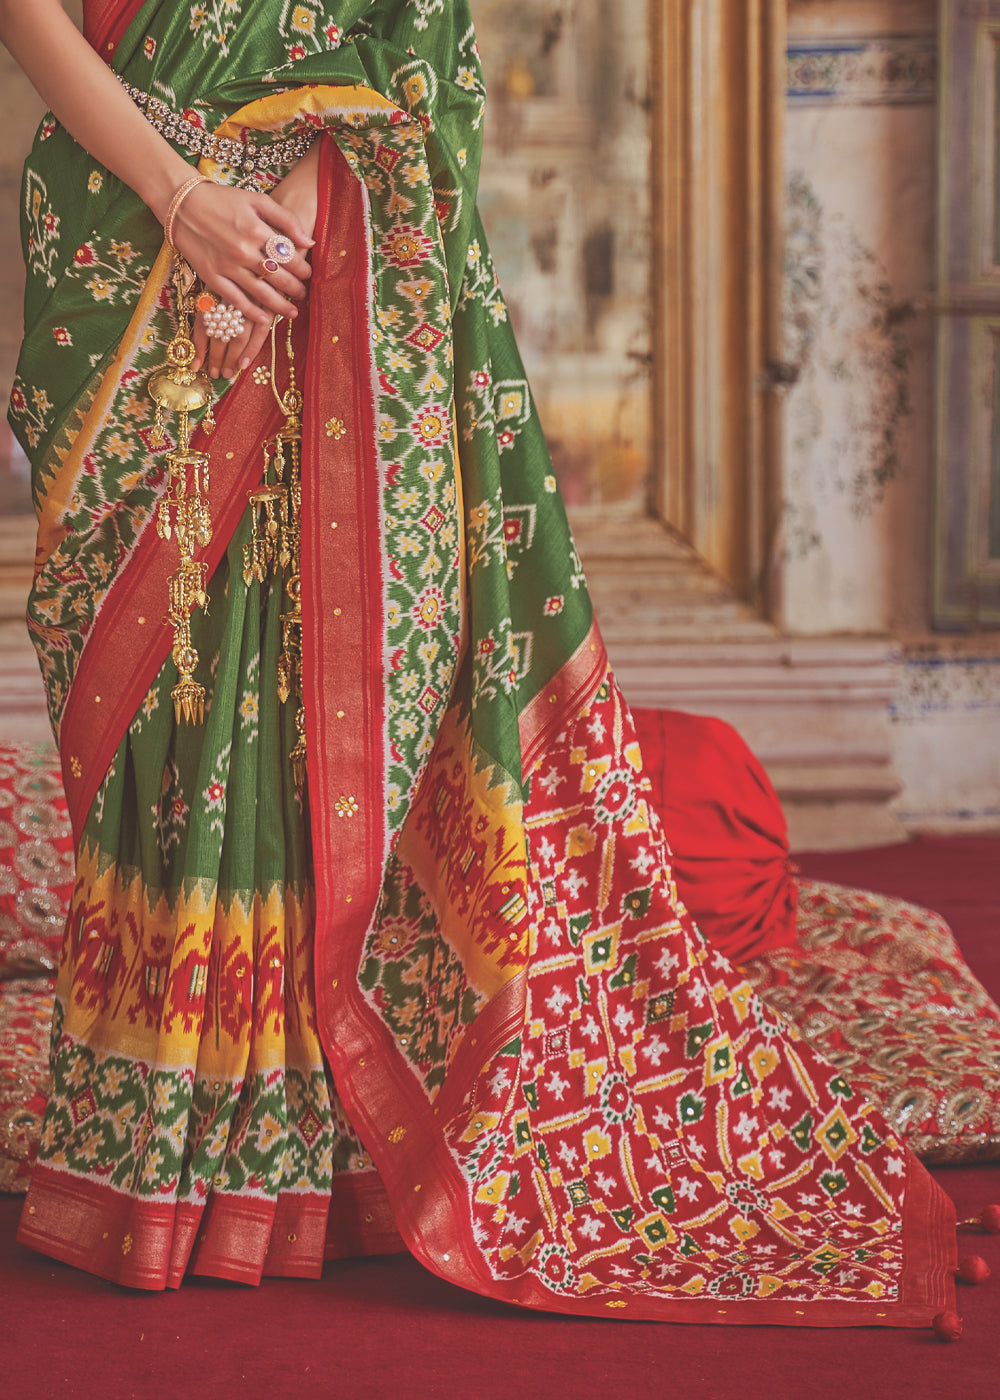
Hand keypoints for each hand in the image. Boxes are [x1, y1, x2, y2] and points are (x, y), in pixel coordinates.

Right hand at [190, 141, 322, 379]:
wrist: (181, 202)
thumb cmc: (222, 199)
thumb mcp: (256, 199)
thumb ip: (285, 218)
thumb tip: (309, 242)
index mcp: (256, 229)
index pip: (288, 256)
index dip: (302, 269)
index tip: (308, 275)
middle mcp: (242, 250)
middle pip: (277, 277)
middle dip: (294, 289)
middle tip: (303, 295)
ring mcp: (226, 266)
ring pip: (260, 293)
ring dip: (279, 305)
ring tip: (292, 313)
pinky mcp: (211, 276)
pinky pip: (235, 299)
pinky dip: (251, 312)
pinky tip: (264, 319)